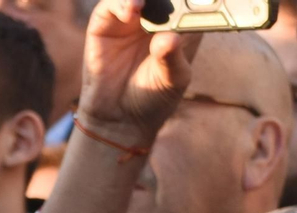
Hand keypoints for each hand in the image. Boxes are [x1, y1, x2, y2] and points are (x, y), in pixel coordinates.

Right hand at [75, 0, 201, 145]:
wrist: (121, 118)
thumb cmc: (155, 98)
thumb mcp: (172, 81)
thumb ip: (173, 58)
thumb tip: (170, 38)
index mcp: (180, 26)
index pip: (190, 2)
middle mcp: (156, 16)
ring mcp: (131, 16)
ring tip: (148, 1)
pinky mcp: (106, 21)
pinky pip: (113, 3)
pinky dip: (123, 2)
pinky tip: (133, 10)